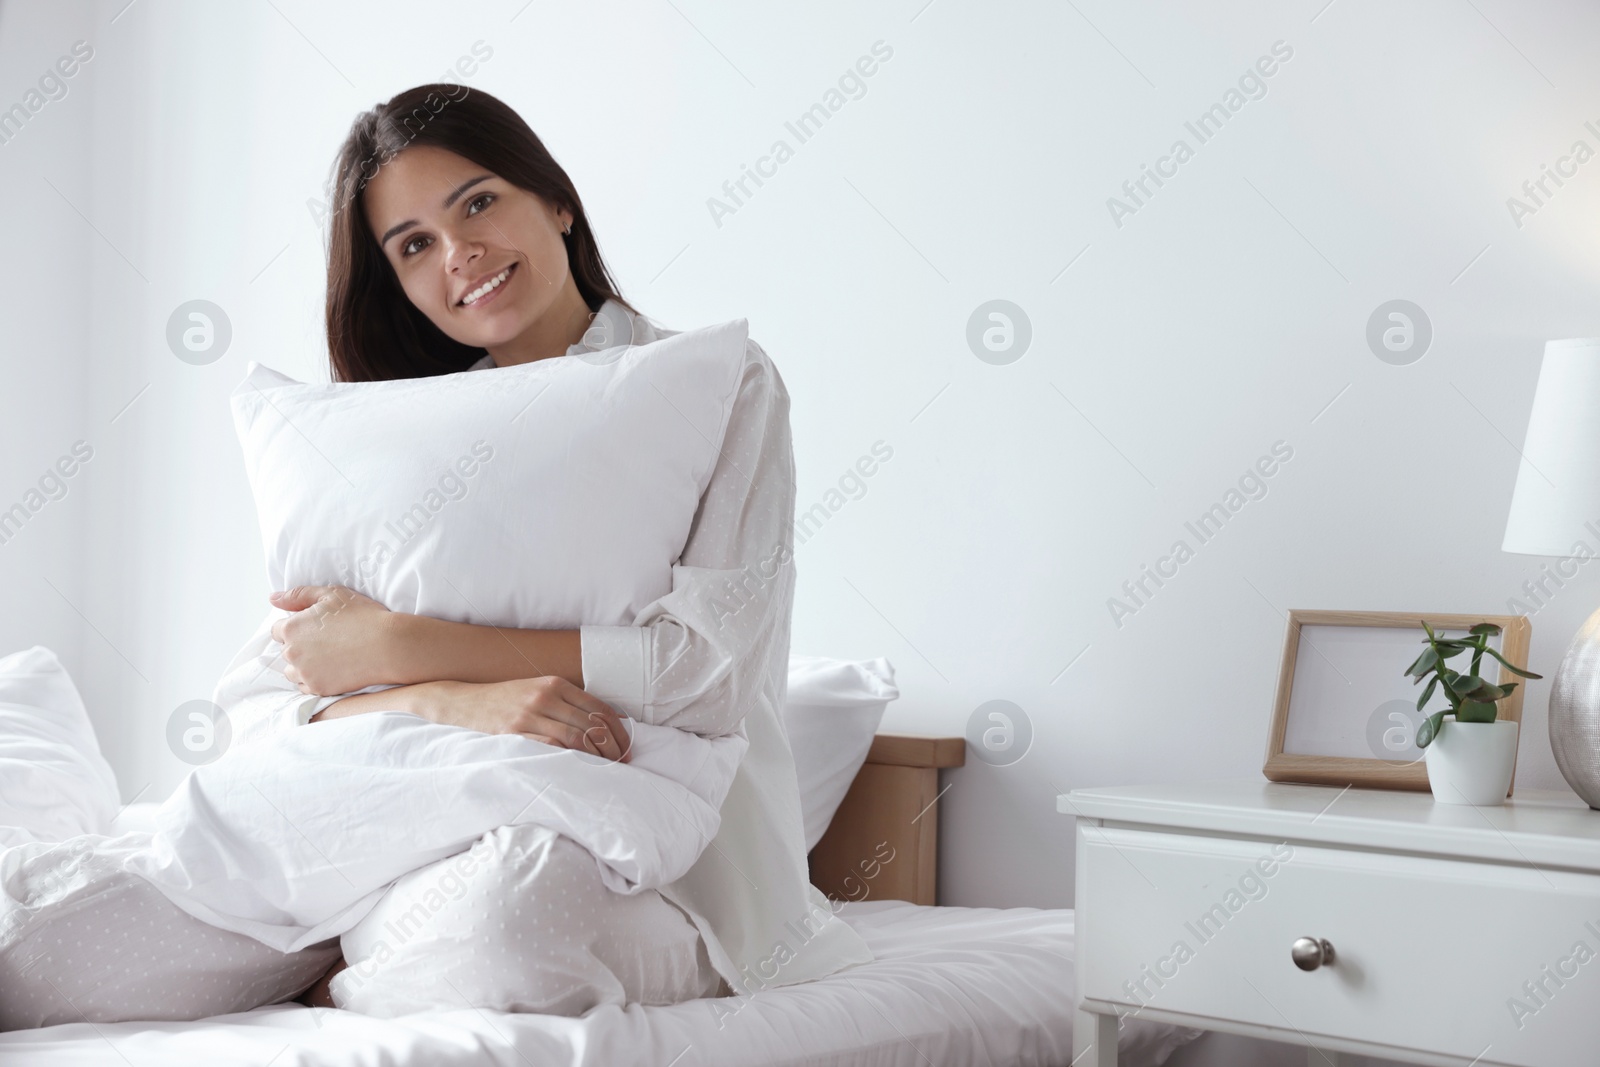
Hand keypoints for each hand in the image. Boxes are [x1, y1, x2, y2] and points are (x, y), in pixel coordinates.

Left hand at [269, 585, 397, 696]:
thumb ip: (298, 595)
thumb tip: (272, 599)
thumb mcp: (331, 594)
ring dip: (304, 665)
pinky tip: (334, 669)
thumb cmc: (362, 616)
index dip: (297, 627)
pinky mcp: (318, 688)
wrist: (388, 646)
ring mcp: (304, 673)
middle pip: (286, 651)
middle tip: (328, 641)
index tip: (316, 628)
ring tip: (330, 657)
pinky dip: (315, 679)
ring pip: (293, 671)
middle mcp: (292, 653)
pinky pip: (306, 686)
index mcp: (292, 628)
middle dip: (301, 646)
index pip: (278, 630)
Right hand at [418, 677, 631, 762]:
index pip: (600, 708)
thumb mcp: (537, 691)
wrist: (463, 703)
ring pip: (576, 738)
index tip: (627, 748)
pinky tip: (579, 769)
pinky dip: (571, 759)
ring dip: (597, 757)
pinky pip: (551, 747)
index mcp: (555, 684)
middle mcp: (545, 696)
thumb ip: (565, 703)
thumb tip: (602, 726)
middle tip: (622, 764)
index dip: (619, 731)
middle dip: (613, 748)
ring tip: (605, 770)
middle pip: (592, 725)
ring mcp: (529, 714)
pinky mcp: (514, 733)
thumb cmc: (505, 701)